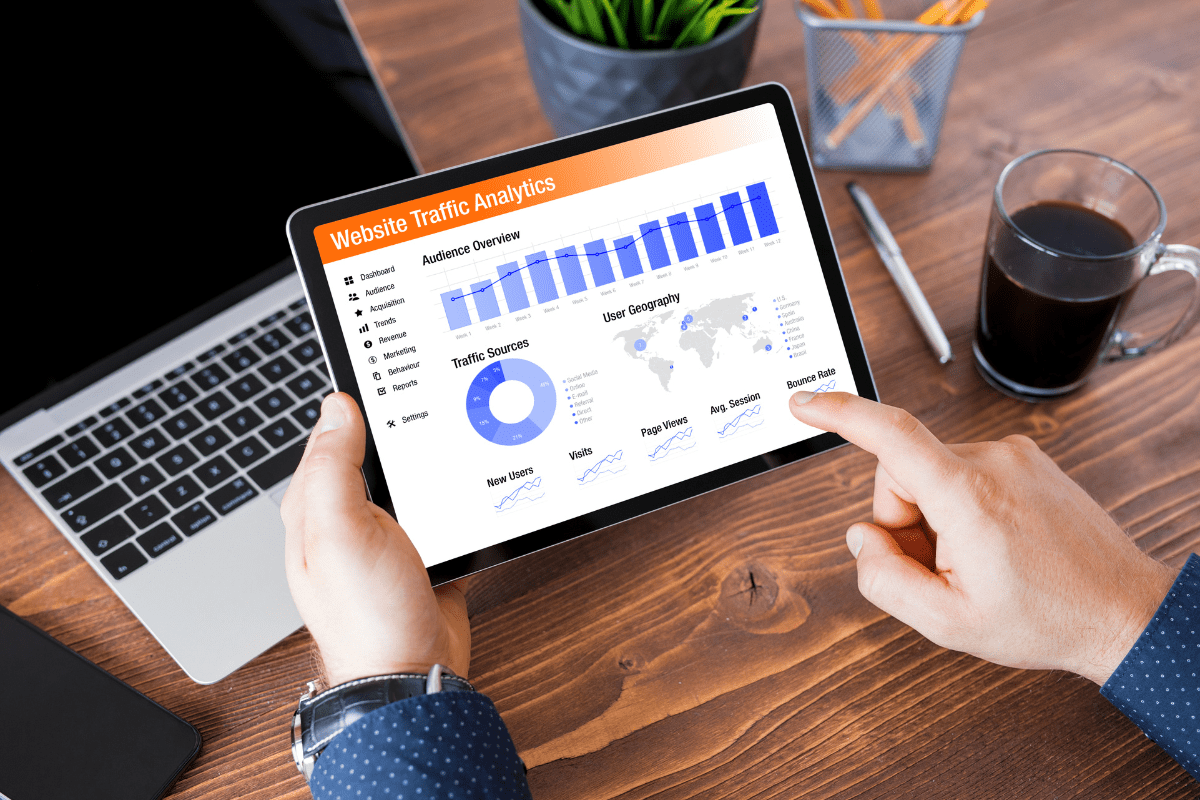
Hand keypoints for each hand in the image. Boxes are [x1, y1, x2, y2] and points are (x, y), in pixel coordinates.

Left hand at [281, 393, 469, 686]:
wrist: (411, 674)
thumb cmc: (365, 616)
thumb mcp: (340, 531)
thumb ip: (334, 467)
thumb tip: (337, 407)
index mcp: (315, 507)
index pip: (330, 436)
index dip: (355, 405)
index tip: (389, 376)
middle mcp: (348, 518)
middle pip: (376, 454)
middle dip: (403, 429)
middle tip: (433, 397)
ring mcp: (388, 536)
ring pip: (412, 480)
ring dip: (434, 462)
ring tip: (458, 430)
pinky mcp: (424, 551)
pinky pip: (442, 510)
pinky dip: (458, 496)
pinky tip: (472, 484)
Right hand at [789, 391, 1176, 684]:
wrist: (1125, 611)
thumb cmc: (1049, 618)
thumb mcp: (948, 622)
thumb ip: (884, 580)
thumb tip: (863, 539)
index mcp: (968, 495)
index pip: (891, 435)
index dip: (839, 414)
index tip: (804, 403)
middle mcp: (992, 461)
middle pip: (901, 473)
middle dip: (904, 521)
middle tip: (941, 568)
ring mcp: (1013, 456)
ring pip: (932, 475)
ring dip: (936, 517)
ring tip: (976, 562)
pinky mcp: (1026, 459)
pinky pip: (965, 474)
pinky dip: (962, 508)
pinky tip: (994, 546)